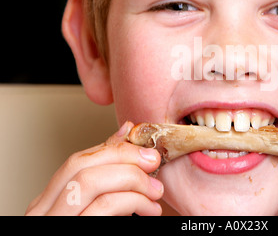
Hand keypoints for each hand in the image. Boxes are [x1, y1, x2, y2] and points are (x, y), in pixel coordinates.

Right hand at [25, 122, 163, 215]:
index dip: (114, 147)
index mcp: (49, 201)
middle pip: (80, 163)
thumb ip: (109, 173)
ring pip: (90, 181)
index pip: (78, 160)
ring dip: (132, 178)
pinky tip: (149, 209)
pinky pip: (104, 205)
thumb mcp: (100, 207)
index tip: (144, 148)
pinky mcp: (71, 232)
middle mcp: (44, 210)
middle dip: (123, 156)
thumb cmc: (98, 226)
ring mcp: (55, 221)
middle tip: (153, 162)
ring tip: (156, 191)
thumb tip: (126, 130)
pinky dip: (134, 200)